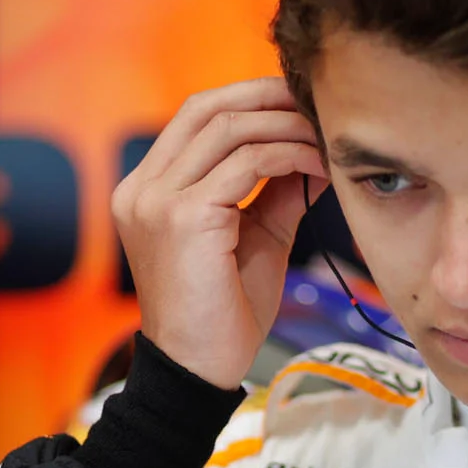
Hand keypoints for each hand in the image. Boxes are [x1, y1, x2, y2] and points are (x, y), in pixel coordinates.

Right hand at [113, 78, 326, 389]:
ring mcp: (157, 200)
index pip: (195, 116)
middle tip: (317, 103)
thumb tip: (312, 146)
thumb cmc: (224, 312)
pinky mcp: (183, 218)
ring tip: (325, 139)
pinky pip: (246, 163)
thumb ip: (273, 189)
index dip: (248, 98)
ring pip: (229, 129)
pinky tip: (318, 167)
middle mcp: (142, 188)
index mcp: (147, 189)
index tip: (297, 102)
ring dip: (286, 126)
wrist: (200, 370)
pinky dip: (289, 155)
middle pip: (206, 107)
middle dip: (267, 97)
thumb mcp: (255, 236)